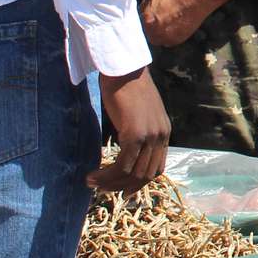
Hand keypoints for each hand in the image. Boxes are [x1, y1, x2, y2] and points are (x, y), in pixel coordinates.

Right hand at [91, 69, 169, 190]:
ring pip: (132, 173)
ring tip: (92, 183)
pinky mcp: (134, 135)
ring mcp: (150, 136)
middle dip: (123, 186)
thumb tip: (126, 146)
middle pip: (145, 175)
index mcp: (164, 132)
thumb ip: (138, 129)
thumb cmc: (126, 86)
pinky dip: (107, 175)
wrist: (123, 68)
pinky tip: (93, 175)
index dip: (140, 182)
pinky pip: (122, 165)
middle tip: (103, 189)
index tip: (124, 190)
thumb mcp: (139, 112)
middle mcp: (161, 136)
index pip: (157, 167)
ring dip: (111, 183)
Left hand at [139, 0, 216, 48]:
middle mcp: (156, 32)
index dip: (144, 21)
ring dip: (160, 34)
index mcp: (148, 20)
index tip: (148, 19)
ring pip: (158, 40)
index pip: (140, 26)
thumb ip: (145, 8)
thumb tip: (141, 14)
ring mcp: (168, 37)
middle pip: (148, 35)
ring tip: (167, 23)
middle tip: (158, 21)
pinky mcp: (178, 40)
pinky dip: (170, 35)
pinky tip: (175, 25)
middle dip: (151, 29)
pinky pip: (169, 41)